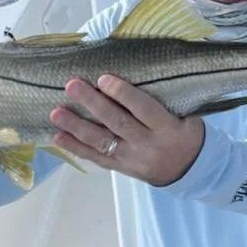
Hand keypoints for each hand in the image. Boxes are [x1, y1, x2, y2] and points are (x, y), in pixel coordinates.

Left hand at [50, 75, 204, 186]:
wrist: (190, 170)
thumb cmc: (187, 134)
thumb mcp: (187, 117)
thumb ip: (163, 102)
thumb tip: (135, 76)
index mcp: (167, 128)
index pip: (143, 109)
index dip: (123, 94)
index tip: (103, 78)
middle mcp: (148, 144)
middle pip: (117, 122)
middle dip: (93, 103)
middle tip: (72, 86)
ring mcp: (133, 159)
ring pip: (102, 141)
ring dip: (77, 126)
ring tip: (56, 113)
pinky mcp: (121, 168)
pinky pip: (96, 158)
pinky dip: (76, 147)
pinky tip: (58, 136)